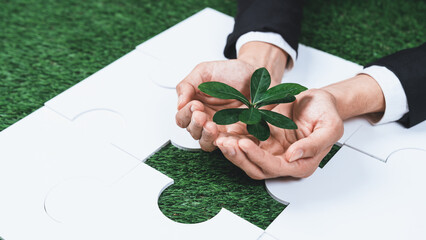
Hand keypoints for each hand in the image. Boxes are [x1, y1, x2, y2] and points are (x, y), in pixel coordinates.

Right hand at [176, 42, 287, 151]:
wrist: (256, 74)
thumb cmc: (231, 72)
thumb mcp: (204, 71)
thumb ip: (187, 85)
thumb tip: (179, 104)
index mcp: (196, 106)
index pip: (182, 119)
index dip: (185, 114)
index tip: (194, 104)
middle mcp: (207, 120)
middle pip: (193, 133)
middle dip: (195, 126)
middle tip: (201, 115)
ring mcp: (221, 129)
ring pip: (206, 143)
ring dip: (207, 136)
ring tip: (212, 126)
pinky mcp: (237, 135)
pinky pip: (229, 146)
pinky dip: (225, 144)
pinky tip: (225, 136)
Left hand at [215, 89, 343, 178]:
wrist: (319, 100)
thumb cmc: (326, 113)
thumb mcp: (330, 127)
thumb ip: (314, 144)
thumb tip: (292, 156)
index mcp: (300, 163)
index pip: (275, 167)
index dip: (257, 157)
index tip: (245, 144)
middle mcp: (283, 160)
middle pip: (256, 167)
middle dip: (239, 157)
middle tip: (226, 143)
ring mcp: (271, 151)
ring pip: (247, 158)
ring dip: (233, 150)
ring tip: (221, 138)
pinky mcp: (263, 140)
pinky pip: (245, 142)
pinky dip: (234, 138)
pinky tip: (223, 130)